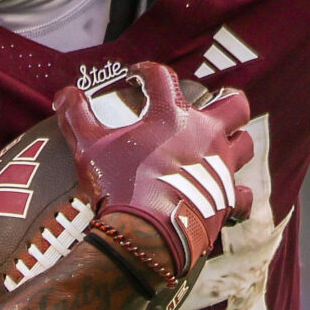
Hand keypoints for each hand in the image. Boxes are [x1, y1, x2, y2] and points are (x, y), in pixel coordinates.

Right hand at [53, 63, 255, 280]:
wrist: (146, 237)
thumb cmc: (118, 187)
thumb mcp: (88, 146)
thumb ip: (76, 114)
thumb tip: (64, 94)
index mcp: (172, 115)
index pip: (163, 77)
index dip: (147, 72)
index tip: (137, 78)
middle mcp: (207, 135)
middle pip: (235, 104)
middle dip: (225, 102)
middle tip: (207, 110)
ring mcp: (222, 167)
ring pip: (245, 144)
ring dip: (234, 144)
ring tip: (216, 151)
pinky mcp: (227, 199)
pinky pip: (242, 195)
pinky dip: (235, 195)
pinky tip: (224, 197)